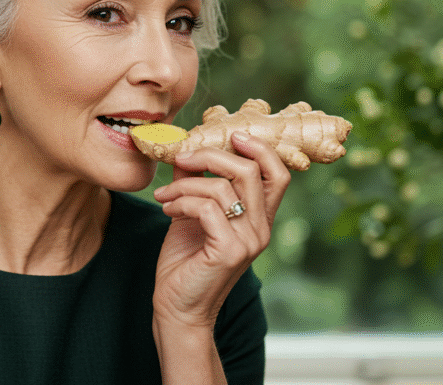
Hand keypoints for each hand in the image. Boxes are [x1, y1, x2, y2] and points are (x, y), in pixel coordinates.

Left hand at [151, 131, 290, 329]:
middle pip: (250, 171)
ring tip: (164, 196)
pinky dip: (181, 201)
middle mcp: (262, 229)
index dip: (259, 148)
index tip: (232, 134)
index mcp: (259, 218)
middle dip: (211, 155)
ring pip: (222, 187)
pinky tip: (166, 210)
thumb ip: (195, 183)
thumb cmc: (185, 263)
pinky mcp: (230, 251)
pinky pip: (206, 207)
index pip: (278, 174)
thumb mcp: (192, 214)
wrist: (177, 308)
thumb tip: (185, 149)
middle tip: (182, 158)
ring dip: (184, 183)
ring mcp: (249, 241)